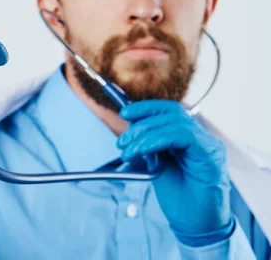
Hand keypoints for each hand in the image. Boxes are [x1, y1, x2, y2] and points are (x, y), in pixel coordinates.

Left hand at [117, 100, 231, 243]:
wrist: (194, 224)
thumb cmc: (178, 196)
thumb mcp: (156, 165)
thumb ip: (149, 146)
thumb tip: (132, 129)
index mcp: (188, 137)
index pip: (169, 110)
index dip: (146, 108)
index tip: (125, 112)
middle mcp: (201, 137)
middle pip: (170, 114)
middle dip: (141, 124)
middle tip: (122, 142)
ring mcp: (209, 145)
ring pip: (175, 123)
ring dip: (145, 135)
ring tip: (128, 151)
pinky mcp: (211, 155)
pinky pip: (183, 136)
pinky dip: (157, 140)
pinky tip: (142, 150)